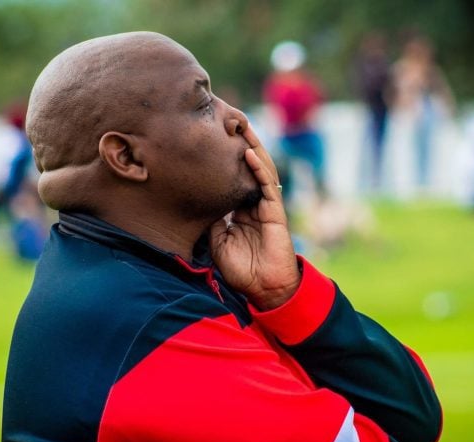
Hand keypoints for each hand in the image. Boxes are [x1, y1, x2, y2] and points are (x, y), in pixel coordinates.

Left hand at [210, 124, 299, 310]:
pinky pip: (268, 185)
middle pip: (248, 167)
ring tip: (241, 127)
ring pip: (260, 169)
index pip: (232, 177)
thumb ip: (212, 221)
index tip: (209, 141)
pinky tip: (249, 153)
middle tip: (227, 122)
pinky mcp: (275, 212)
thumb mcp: (217, 242)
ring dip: (252, 147)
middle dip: (239, 144)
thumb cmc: (242, 269)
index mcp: (240, 210)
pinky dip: (259, 168)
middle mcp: (254, 203)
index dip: (223, 160)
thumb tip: (198, 201)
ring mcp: (266, 205)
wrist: (265, 289)